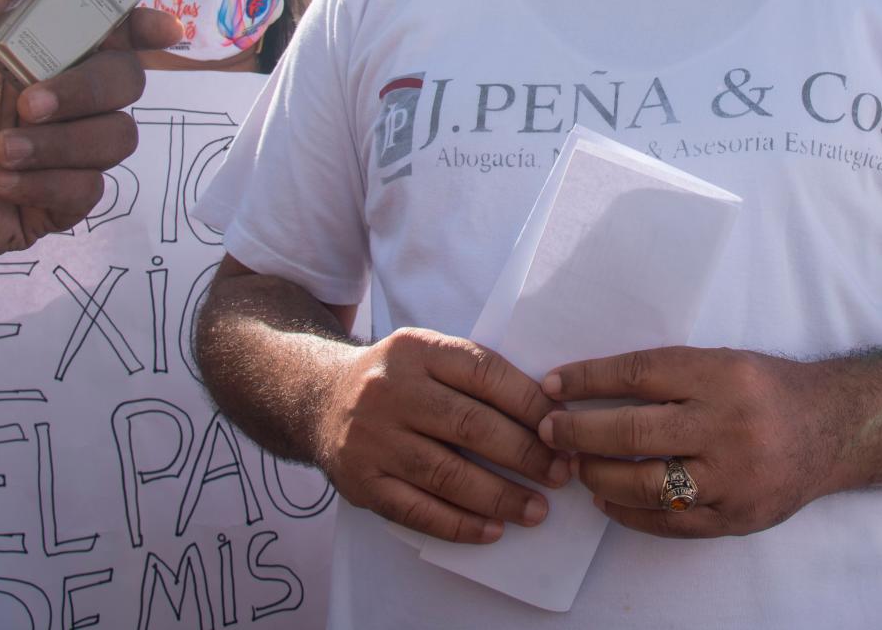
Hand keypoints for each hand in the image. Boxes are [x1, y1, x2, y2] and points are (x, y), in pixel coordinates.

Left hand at [0, 0, 181, 291]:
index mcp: (32, 54)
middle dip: (86, 89)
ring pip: (115, 139)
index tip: (161, 28)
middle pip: (124, 84)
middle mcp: (51, 101)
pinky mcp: (47, 206)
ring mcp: (53, 155)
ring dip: (59, 142)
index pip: (109, 35)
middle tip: (27, 101)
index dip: (142, 28)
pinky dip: (46, 183)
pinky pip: (88, 191)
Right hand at [316, 328, 569, 544]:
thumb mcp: (428, 355)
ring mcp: (372, 439)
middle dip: (525, 454)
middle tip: (561, 474)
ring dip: (499, 496)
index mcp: (417, 350)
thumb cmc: (395, 380)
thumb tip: (548, 414)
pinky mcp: (361, 482)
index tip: (563, 428)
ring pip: (446, 473)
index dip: (530, 403)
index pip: (484, 372)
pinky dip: (459, 524)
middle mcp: (391, 391)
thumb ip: (475, 375)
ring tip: (537, 510)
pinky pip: (417, 510)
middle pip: (470, 426)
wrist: (318, 399)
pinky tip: (492, 530)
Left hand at [540, 346, 828, 537]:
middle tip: (551, 431)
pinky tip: (608, 501)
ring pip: (647, 485)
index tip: (552, 385)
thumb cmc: (768, 389)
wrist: (836, 429)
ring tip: (577, 467)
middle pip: (635, 432)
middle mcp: (728, 425)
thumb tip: (591, 388)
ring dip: (600, 476)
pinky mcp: (738, 517)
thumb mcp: (725, 362)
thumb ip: (670, 376)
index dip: (588, 379)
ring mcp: (734, 477)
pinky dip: (631, 514)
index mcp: (721, 376)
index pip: (638, 374)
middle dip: (581, 432)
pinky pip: (671, 523)